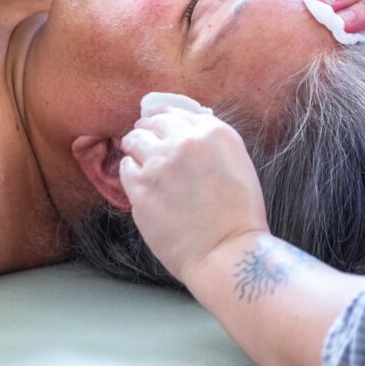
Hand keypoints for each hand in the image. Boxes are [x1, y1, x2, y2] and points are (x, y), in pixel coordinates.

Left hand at [119, 108, 269, 283]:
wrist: (227, 252)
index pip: (178, 113)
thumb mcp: (237, 163)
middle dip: (148, 131)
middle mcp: (185, 142)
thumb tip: (183, 133)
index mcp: (214, 133)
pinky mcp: (141, 188)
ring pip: (133, 141)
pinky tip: (141, 183)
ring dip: (135, 148)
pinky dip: (130, 172)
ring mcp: (159, 164)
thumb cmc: (239, 215)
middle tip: (145, 141)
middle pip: (153, 123)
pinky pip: (125, 168)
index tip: (161, 128)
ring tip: (140, 161)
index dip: (166, 121)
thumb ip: (210, 144)